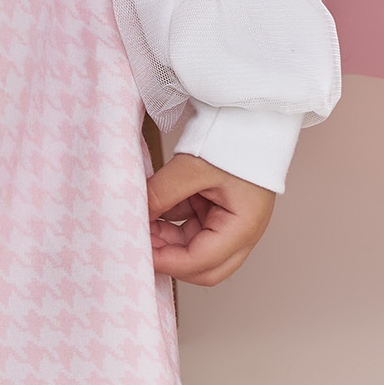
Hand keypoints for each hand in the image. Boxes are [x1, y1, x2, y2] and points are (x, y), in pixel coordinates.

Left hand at [147, 152, 273, 285]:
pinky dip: (170, 223)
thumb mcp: (193, 166)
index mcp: (244, 227)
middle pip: (202, 268)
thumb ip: (162, 193)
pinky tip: (153, 209)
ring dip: (166, 240)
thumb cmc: (235, 139)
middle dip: (169, 259)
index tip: (140, 249)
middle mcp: (241, 232)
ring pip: (193, 249)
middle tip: (140, 242)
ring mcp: (229, 223)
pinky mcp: (217, 212)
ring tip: (142, 219)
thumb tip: (134, 215)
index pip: (202, 261)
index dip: (167, 261)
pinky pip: (190, 228)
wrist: (248, 116)